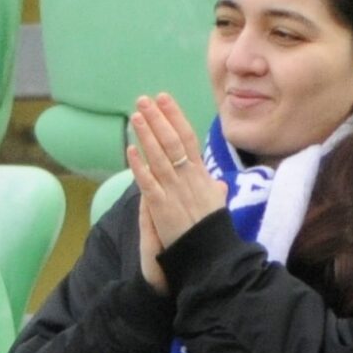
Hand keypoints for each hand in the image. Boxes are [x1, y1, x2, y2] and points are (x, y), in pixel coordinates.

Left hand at [125, 93, 229, 273]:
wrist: (209, 254)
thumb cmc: (213, 230)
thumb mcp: (218, 207)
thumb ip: (215, 193)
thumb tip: (221, 185)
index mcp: (201, 175)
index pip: (188, 138)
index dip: (175, 117)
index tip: (164, 98)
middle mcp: (188, 179)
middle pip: (172, 142)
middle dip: (157, 119)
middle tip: (144, 100)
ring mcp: (174, 192)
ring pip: (159, 158)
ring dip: (146, 135)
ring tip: (136, 116)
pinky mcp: (161, 207)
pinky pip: (148, 183)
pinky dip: (139, 166)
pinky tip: (131, 150)